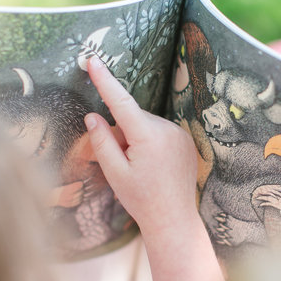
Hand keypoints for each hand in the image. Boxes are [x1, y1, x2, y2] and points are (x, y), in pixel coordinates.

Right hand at [84, 56, 225, 280]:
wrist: (174, 219)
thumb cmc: (141, 199)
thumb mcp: (115, 173)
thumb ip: (102, 141)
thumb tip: (93, 115)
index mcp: (147, 136)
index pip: (121, 102)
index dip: (105, 80)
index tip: (93, 60)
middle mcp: (167, 129)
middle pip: (133, 118)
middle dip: (122, 133)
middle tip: (123, 164)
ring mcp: (180, 134)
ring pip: (146, 126)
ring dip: (137, 140)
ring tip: (142, 170)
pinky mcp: (186, 140)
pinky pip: (160, 133)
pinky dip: (151, 143)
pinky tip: (155, 168)